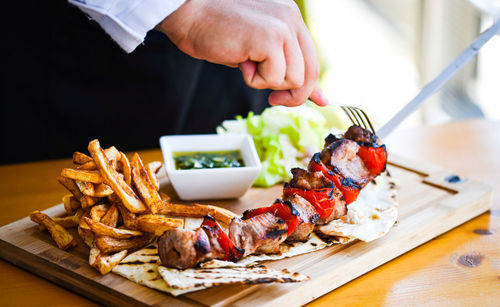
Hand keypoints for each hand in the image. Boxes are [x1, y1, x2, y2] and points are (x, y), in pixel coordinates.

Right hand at [157, 0, 327, 106]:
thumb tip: (318, 97)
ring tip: (246, 63)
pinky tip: (241, 61)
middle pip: (309, 72)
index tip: (315, 101)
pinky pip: (274, 78)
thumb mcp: (258, 50)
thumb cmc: (216, 32)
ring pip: (294, 79)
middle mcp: (291, 19)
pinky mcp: (270, 39)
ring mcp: (283, 27)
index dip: (310, 86)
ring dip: (267, 82)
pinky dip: (254, 79)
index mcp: (290, 18)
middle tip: (273, 99)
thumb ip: (285, 66)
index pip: (312, 59)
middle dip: (293, 94)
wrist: (190, 15)